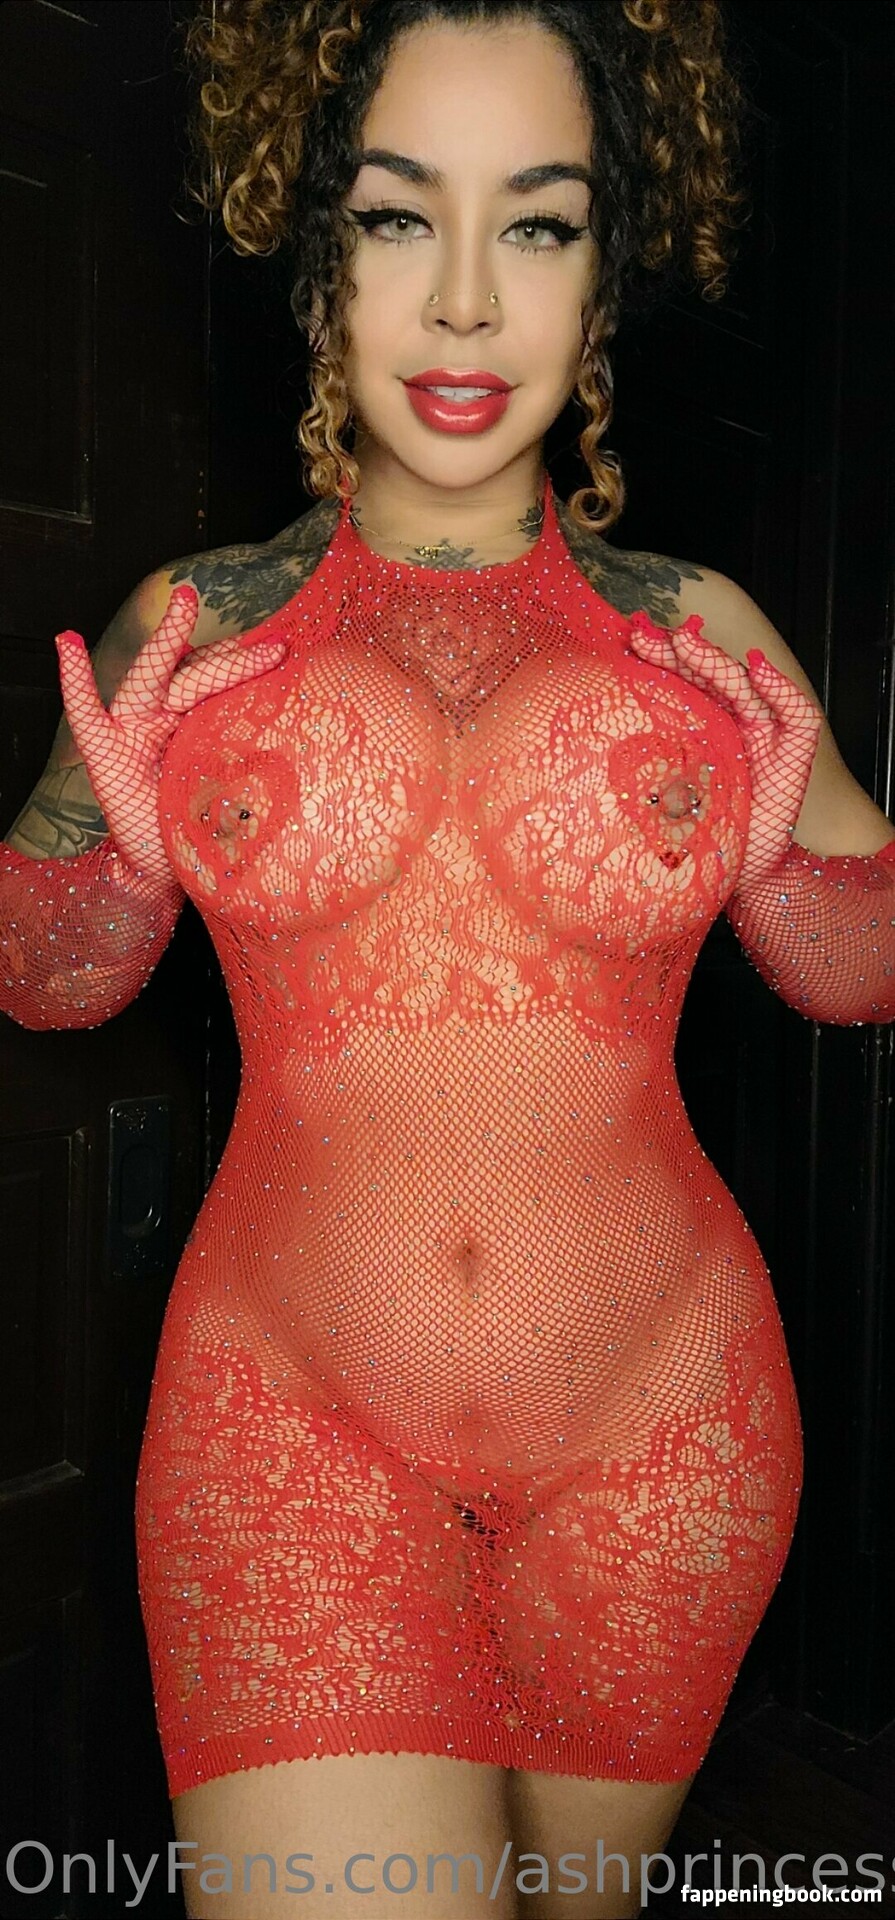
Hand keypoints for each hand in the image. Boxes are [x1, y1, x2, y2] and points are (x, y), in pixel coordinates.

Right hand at [55, 586, 287, 882]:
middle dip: (232, 658)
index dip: (250, 665)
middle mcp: (164, 716)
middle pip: (196, 676)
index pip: (221, 681)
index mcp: (195, 719)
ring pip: (152, 679)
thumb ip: (254, 762)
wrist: (165, 866)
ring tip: (185, 605)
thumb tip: (301, 733)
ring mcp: (132, 730)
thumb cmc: (202, 825)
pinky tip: (68, 644)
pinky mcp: (104, 753)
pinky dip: (76, 681)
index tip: (287, 652)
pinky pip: (86, 713)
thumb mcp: (237, 791)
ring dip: (167, 639)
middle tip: (273, 646)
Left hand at [626, 612, 822, 891]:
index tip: (625, 642)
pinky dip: (780, 688)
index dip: (658, 662)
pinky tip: (757, 667)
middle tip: (645, 633)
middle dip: (678, 652)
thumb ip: (639, 767)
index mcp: (700, 732)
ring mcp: (766, 738)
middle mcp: (734, 727)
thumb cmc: (695, 843)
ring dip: (715, 660)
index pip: (680, 686)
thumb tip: (588, 735)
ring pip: (744, 686)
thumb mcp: (654, 800)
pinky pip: (796, 713)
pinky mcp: (796, 754)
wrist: (741, 878)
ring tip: (686, 640)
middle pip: (708, 679)